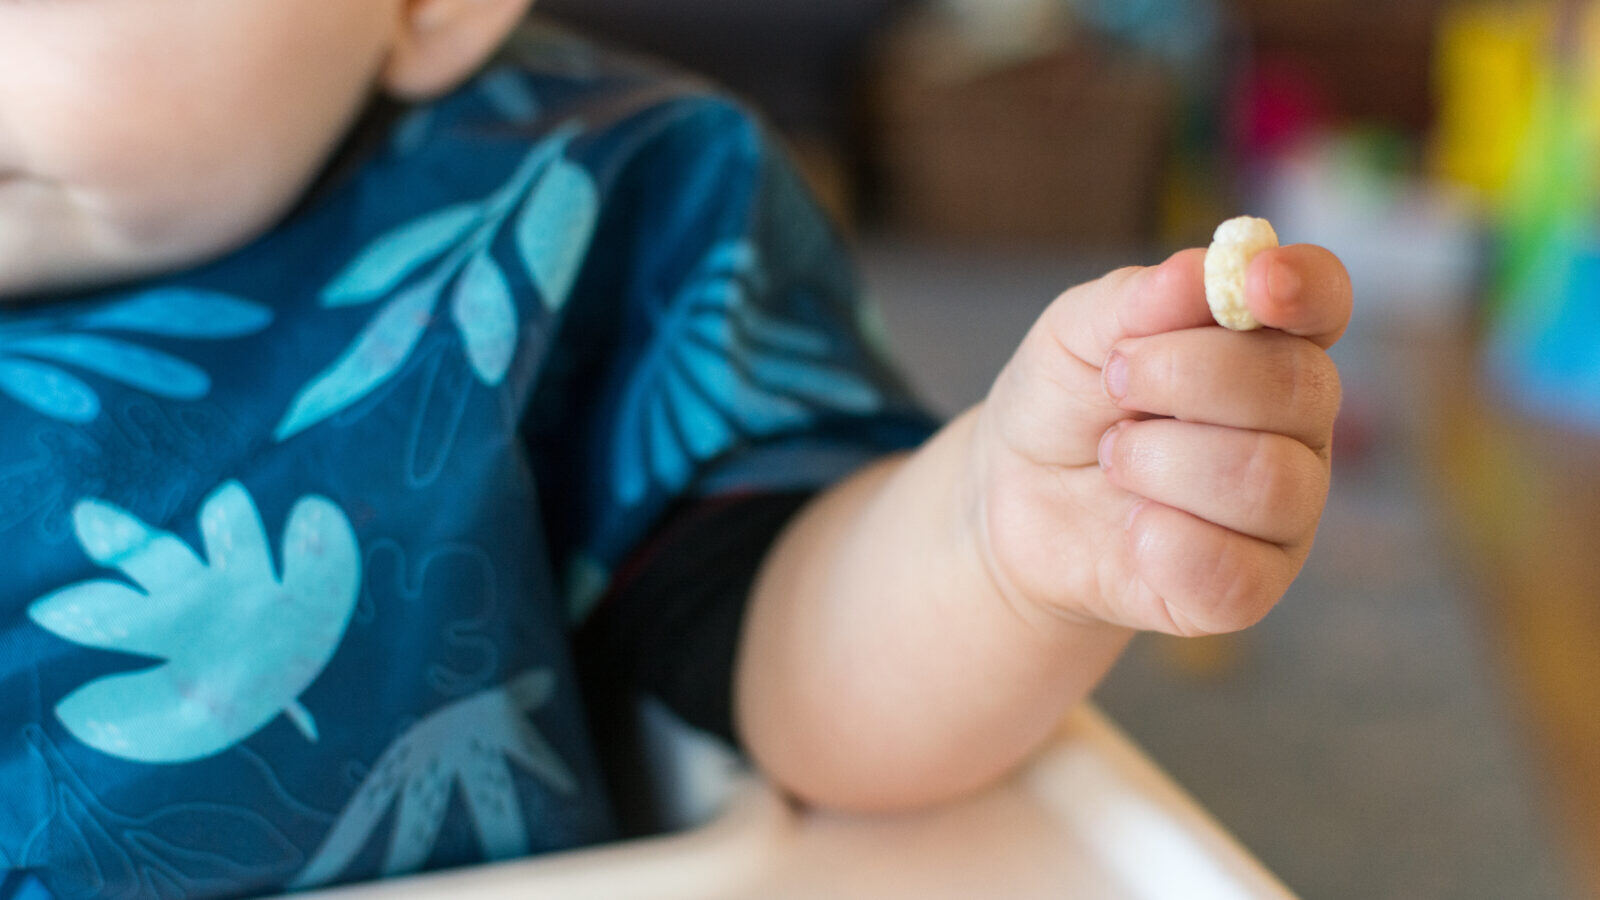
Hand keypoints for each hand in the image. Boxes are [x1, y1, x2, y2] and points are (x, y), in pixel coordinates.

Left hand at [971, 245, 1350, 636]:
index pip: (1323, 303)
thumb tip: (1199, 271)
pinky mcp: (1250, 589)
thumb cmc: (1063, 403)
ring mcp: (1284, 512)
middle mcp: (1297, 426)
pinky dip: (1166, 544)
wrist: (1012, 497)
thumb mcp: (1075, 334)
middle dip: (1186, 377)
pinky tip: (1132, 528)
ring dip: (1162, 462)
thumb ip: (1134, 302)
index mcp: (1269, 345)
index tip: (1258, 281)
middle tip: (1114, 383)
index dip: (1305, 287)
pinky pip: (1237, 574)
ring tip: (1114, 459)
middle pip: (1299, 389)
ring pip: (1269, 481)